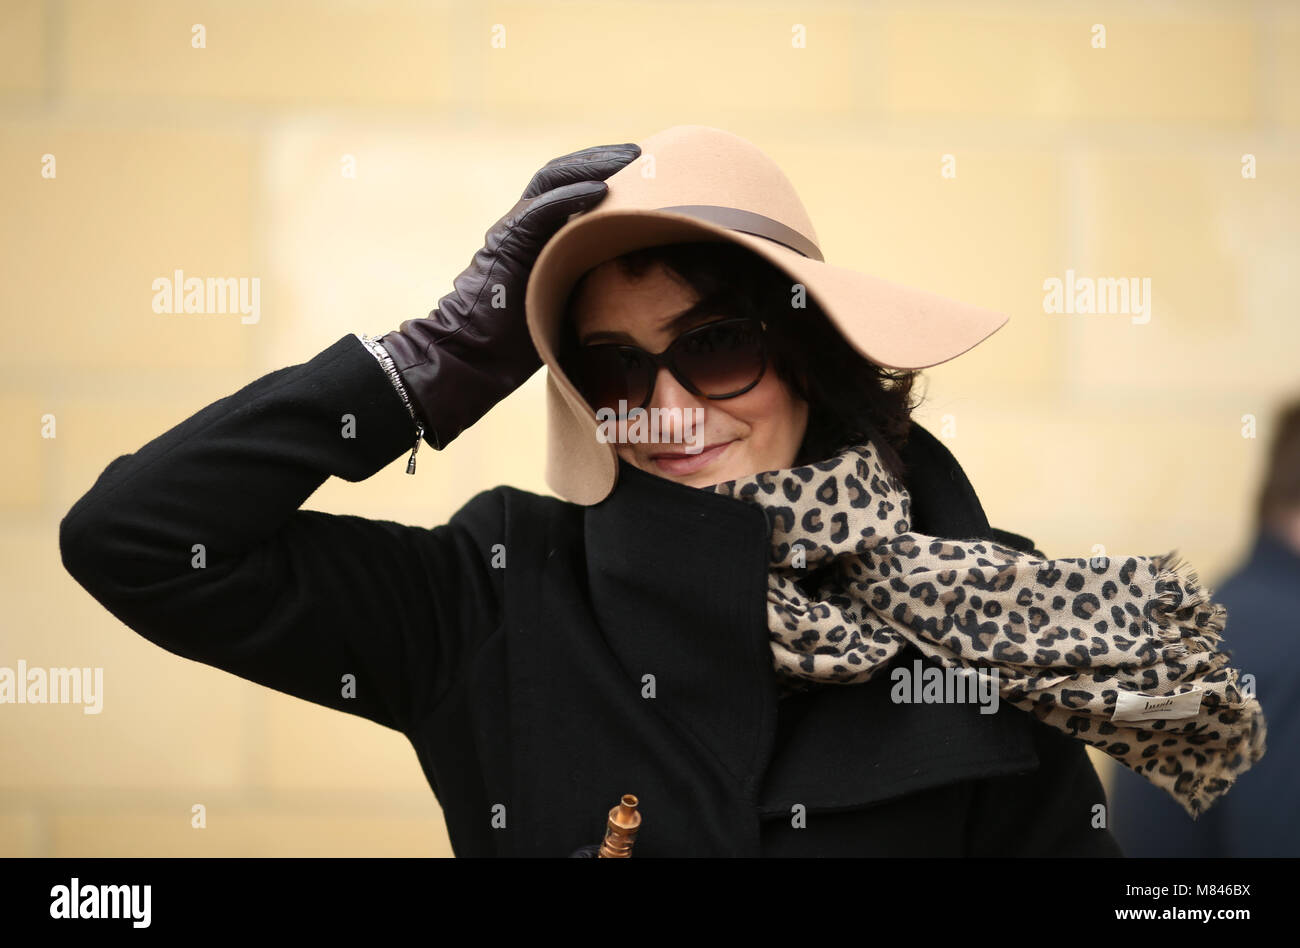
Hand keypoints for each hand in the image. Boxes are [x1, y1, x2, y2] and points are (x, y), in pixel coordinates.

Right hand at [379, 142, 641, 448]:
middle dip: (602, 158)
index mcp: (534, 236)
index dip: (601, 172)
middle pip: (562, 175)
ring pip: (552, 181)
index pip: (568, 188)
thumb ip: (584, 281)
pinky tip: (602, 190)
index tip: (641, 170)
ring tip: (629, 158)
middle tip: (642, 152)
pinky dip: (572, 196)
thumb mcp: (561, 303)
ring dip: (592, 165)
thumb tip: (631, 285)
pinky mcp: (508, 245)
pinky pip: (542, 211)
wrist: (471, 358)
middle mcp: (521, 225)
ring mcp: (513, 231)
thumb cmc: (516, 343)